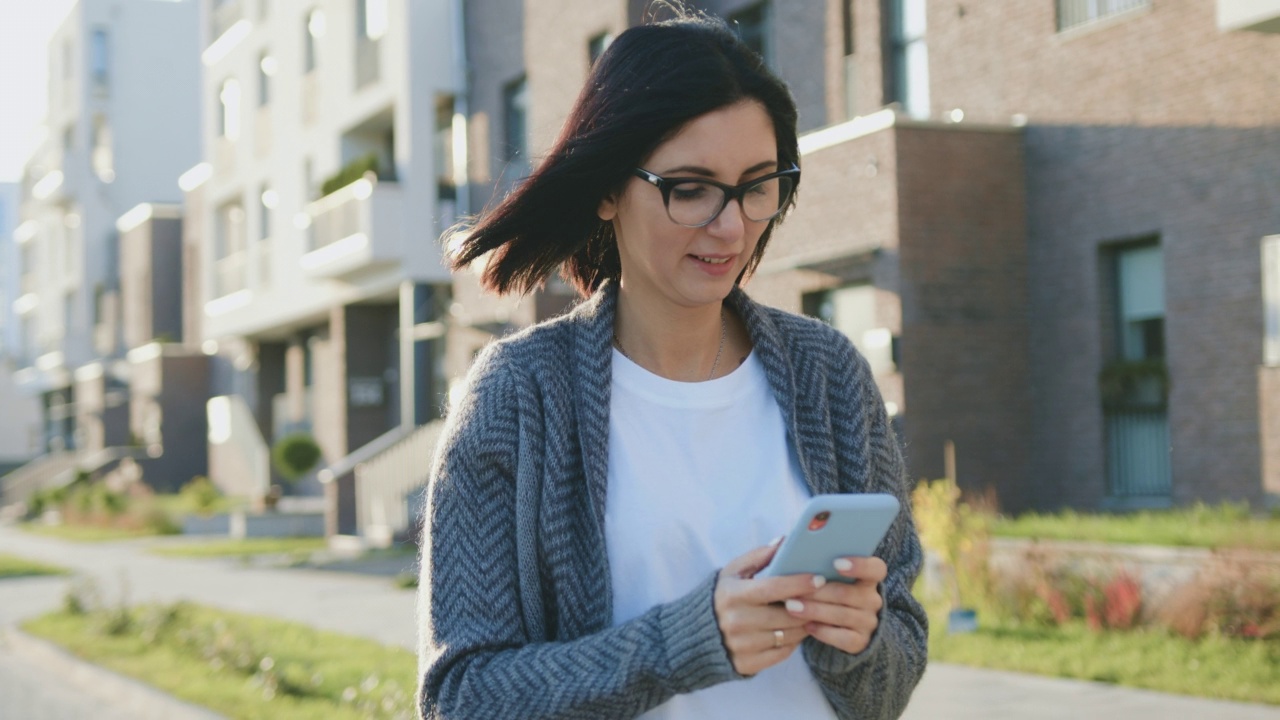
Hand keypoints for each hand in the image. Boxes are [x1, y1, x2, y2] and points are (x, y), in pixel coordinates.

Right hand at [714, 542, 824, 675]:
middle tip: (822, 599)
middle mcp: (736, 621)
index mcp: (733, 595)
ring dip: (804, 625)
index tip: (819, 579)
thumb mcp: (733, 572)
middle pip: (786, 615)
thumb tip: (784, 542)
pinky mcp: (747, 664)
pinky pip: (783, 653)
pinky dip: (794, 642)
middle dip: (809, 607)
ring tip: (810, 614)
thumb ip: (758, 556)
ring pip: (789, 635)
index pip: (773, 588)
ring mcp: (742, 645)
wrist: (695, 634)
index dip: (798, 583)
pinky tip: (794, 631)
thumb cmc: (722, 597)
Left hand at [782, 556, 886, 655]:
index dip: (859, 565)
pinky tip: (807, 626)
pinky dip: (824, 632)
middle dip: (818, 592)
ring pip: (843, 615)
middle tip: (793, 590)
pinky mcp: (861, 641)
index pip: (876, 568)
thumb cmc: (828, 592)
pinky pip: (843, 638)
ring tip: (791, 606)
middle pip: (848, 593)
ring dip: (814, 610)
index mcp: (868, 578)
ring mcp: (868, 622)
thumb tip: (789, 545)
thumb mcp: (828, 577)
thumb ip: (818, 564)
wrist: (844, 627)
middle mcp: (872, 600)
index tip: (836, 563)